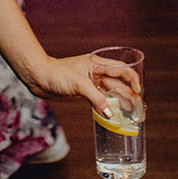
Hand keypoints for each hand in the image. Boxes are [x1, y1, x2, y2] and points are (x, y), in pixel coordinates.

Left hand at [21, 53, 140, 117]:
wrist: (38, 78)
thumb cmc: (57, 74)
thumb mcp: (79, 85)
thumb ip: (96, 98)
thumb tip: (111, 114)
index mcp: (97, 63)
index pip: (122, 69)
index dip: (132, 79)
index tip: (139, 91)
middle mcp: (97, 72)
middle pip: (119, 83)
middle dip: (130, 94)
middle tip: (138, 108)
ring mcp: (91, 83)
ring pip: (111, 92)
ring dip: (121, 102)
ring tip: (131, 114)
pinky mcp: (84, 92)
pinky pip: (101, 100)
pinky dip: (109, 107)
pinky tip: (114, 115)